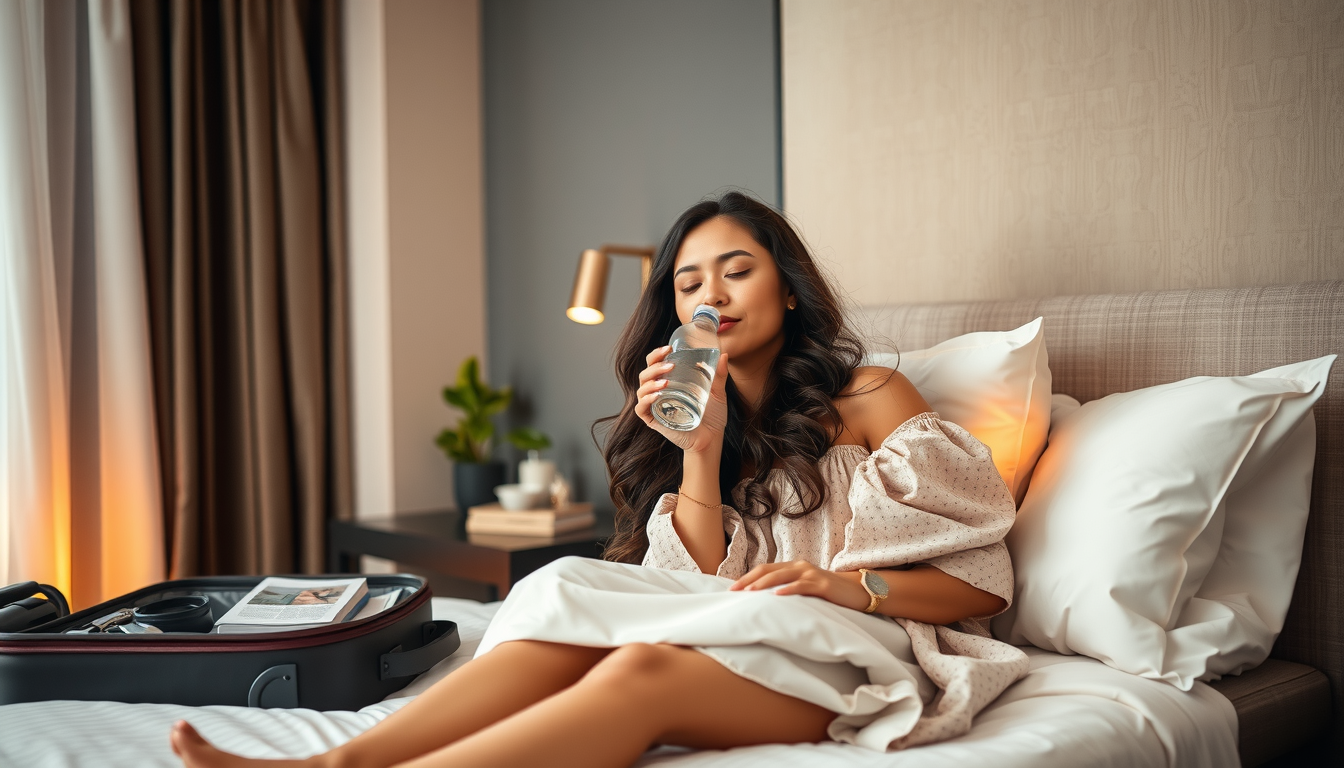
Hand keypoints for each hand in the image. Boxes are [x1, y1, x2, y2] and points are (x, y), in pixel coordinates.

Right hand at [634, 345, 729, 453]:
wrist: (711, 439)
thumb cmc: (712, 416)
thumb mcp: (717, 392)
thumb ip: (718, 374)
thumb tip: (723, 354)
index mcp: (669, 382)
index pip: (655, 364)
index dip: (657, 354)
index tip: (668, 348)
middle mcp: (658, 392)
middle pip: (645, 374)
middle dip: (654, 366)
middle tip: (670, 363)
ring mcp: (655, 406)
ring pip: (641, 389)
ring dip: (651, 381)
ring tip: (666, 380)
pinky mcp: (654, 421)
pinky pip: (641, 409)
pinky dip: (646, 400)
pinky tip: (656, 395)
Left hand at [728, 561, 869, 611]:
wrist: (857, 592)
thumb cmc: (828, 593)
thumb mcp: (804, 589)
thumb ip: (787, 589)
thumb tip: (762, 601)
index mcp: (793, 567)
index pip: (764, 569)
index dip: (747, 578)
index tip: (731, 589)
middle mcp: (800, 566)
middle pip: (768, 570)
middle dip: (749, 581)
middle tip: (734, 591)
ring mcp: (811, 574)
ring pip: (782, 576)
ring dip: (764, 584)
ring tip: (750, 592)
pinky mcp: (822, 584)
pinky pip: (802, 586)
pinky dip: (788, 590)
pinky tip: (777, 595)